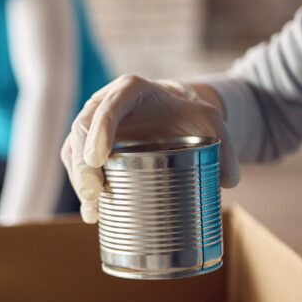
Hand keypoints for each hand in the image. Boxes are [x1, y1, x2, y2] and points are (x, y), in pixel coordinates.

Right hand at [59, 75, 238, 222]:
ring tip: (93, 208)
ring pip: (73, 150)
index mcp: (130, 90)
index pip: (111, 105)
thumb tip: (228, 182)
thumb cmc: (186, 116)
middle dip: (83, 164)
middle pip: (82, 130)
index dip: (101, 129)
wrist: (170, 118)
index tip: (99, 158)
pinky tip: (93, 211)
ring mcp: (91, 127)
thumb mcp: (210, 123)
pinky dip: (81, 189)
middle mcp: (103, 104)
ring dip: (78, 180)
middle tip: (95, 192)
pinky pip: (75, 166)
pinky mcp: (87, 149)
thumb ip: (224, 148)